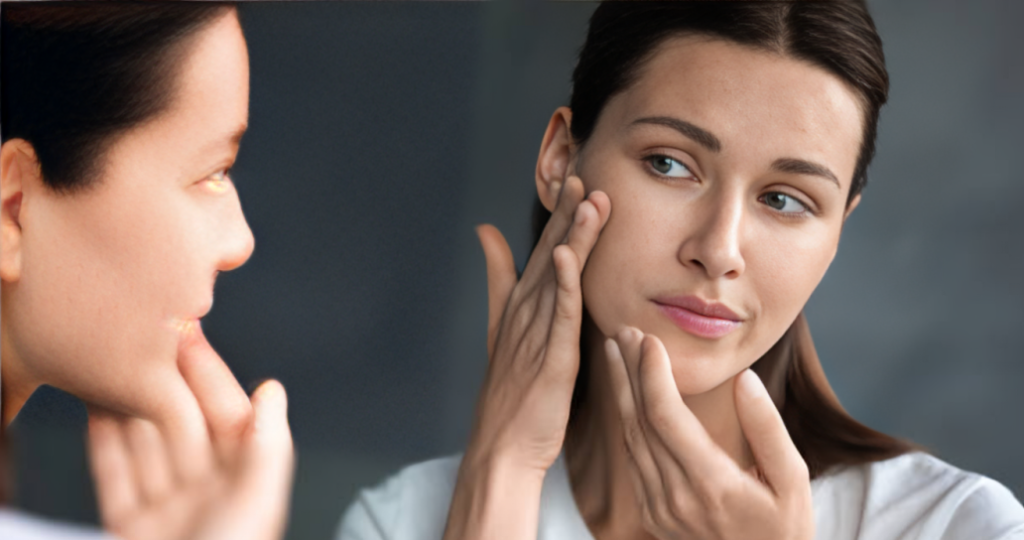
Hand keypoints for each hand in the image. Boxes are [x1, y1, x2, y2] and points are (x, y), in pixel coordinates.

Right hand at [87, 324, 293, 539]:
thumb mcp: (258, 500)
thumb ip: (266, 444)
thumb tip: (272, 388)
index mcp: (243, 479)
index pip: (224, 410)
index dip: (206, 370)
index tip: (187, 329)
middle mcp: (206, 489)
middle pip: (180, 421)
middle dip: (162, 379)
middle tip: (141, 335)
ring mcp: (167, 507)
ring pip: (144, 444)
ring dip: (128, 404)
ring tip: (111, 362)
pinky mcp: (130, 527)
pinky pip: (115, 478)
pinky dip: (104, 444)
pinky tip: (94, 410)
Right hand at [442, 176, 609, 539]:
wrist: (501, 447)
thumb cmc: (509, 395)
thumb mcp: (501, 330)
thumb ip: (498, 280)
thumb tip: (485, 234)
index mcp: (522, 308)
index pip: (544, 252)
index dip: (561, 217)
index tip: (578, 182)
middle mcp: (526, 314)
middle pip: (550, 255)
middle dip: (567, 214)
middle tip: (584, 174)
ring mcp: (536, 335)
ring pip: (558, 277)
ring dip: (571, 238)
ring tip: (588, 200)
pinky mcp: (549, 359)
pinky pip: (558, 317)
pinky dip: (562, 285)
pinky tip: (566, 257)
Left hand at [606, 328, 813, 539]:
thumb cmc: (785, 531)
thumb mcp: (794, 482)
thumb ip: (768, 429)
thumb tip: (744, 379)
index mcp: (711, 485)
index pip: (665, 416)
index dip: (651, 373)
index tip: (648, 339)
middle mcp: (676, 498)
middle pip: (639, 421)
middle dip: (627, 372)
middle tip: (622, 331)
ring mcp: (660, 510)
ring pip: (630, 439)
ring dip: (621, 392)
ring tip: (616, 354)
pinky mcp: (653, 515)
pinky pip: (633, 459)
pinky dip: (627, 421)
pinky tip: (627, 396)